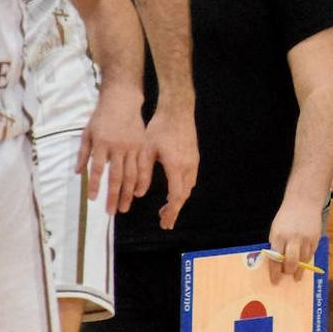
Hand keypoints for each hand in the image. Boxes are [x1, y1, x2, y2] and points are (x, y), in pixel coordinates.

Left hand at [76, 83, 147, 214]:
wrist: (122, 101)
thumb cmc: (101, 117)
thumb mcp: (88, 132)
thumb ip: (83, 153)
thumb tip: (77, 173)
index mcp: (101, 143)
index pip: (96, 169)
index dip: (94, 185)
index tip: (92, 199)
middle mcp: (117, 147)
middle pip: (116, 176)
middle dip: (113, 196)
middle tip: (111, 211)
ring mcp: (132, 147)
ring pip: (130, 175)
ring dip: (127, 193)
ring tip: (124, 207)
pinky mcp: (142, 146)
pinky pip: (142, 168)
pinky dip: (141, 182)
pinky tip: (138, 193)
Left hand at [143, 106, 197, 229]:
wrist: (177, 109)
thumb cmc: (159, 127)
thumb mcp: (146, 150)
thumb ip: (143, 173)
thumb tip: (138, 193)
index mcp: (176, 166)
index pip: (175, 197)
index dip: (170, 211)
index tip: (164, 222)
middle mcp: (188, 166)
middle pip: (183, 196)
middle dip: (174, 210)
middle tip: (164, 222)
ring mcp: (193, 161)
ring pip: (188, 187)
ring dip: (178, 200)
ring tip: (166, 208)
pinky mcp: (194, 156)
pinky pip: (191, 178)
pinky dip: (183, 189)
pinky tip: (175, 190)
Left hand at [267, 196, 322, 281]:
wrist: (303, 202)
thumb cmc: (286, 217)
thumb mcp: (276, 228)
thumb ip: (277, 244)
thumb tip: (276, 264)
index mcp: (278, 235)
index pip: (275, 258)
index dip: (275, 272)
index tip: (275, 281)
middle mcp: (292, 238)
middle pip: (290, 262)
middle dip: (288, 272)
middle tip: (286, 276)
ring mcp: (305, 239)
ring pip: (303, 261)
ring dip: (299, 270)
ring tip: (296, 276)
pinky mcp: (315, 239)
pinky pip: (310, 255)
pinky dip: (306, 261)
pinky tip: (304, 265)